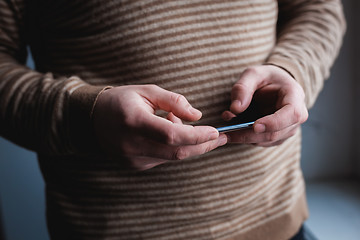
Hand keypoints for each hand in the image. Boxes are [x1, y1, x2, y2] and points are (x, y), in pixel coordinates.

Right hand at [92, 85, 226, 169]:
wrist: (92, 118)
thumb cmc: (121, 100)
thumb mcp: (147, 91)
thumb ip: (174, 101)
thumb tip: (197, 115)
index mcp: (134, 121)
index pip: (172, 135)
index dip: (197, 136)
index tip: (216, 131)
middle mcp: (133, 144)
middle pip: (177, 152)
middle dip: (203, 146)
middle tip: (221, 137)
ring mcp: (133, 158)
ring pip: (172, 157)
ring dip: (188, 144)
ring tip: (187, 126)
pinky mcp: (135, 165)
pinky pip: (163, 159)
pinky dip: (174, 148)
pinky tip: (171, 133)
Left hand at [222, 65, 307, 146]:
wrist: (274, 86)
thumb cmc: (266, 78)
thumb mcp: (253, 74)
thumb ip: (243, 88)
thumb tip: (235, 108)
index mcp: (294, 97)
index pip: (292, 114)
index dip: (274, 122)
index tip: (255, 126)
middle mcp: (294, 118)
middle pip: (274, 133)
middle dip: (248, 134)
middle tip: (226, 133)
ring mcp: (286, 130)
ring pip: (264, 141)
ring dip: (243, 136)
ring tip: (225, 126)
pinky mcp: (275, 138)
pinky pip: (258, 142)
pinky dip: (243, 137)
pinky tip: (231, 127)